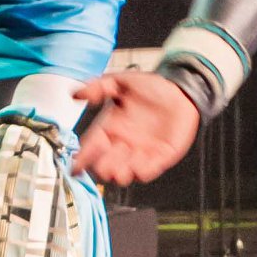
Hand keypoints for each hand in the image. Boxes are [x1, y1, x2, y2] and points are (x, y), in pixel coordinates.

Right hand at [71, 72, 199, 183]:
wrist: (181, 92)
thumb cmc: (152, 87)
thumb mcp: (122, 82)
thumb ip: (99, 87)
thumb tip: (75, 94)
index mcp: (110, 128)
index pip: (91, 146)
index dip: (82, 158)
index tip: (75, 166)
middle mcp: (122, 144)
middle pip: (105, 165)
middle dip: (102, 169)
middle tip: (104, 165)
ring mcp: (141, 153)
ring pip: (124, 173)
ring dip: (119, 174)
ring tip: (119, 171)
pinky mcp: (160, 158)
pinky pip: (147, 172)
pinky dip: (141, 172)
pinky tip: (140, 166)